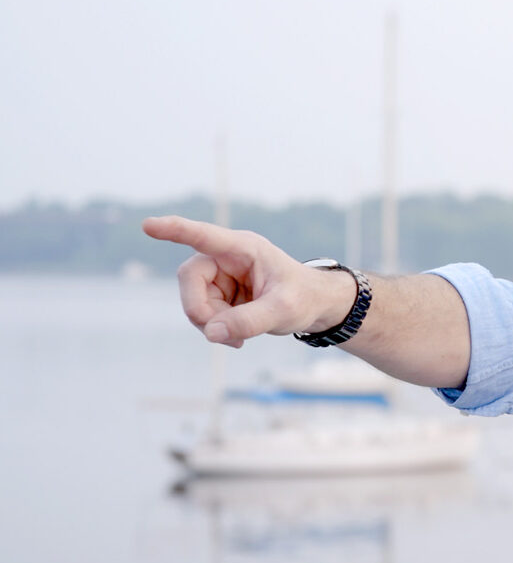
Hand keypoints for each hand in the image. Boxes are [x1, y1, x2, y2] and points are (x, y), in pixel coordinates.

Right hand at [142, 215, 346, 347]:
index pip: (204, 236)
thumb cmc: (304, 298)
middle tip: (223, 334)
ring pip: (193, 301)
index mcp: (244, 248)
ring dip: (211, 323)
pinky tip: (237, 337)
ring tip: (241, 337)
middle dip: (201, 310)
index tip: (149, 225)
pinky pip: (202, 313)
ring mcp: (220, 276)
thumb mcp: (284, 311)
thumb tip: (212, 333)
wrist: (314, 306)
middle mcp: (226, 257)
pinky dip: (216, 329)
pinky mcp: (218, 293)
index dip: (176, 230)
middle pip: (190, 280)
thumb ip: (250, 322)